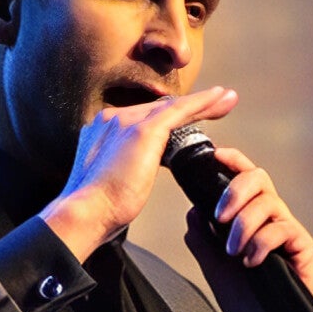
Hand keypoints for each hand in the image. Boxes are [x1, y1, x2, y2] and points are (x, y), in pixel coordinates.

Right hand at [40, 86, 236, 259]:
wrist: (85, 213)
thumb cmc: (96, 211)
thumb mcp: (107, 184)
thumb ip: (120, 171)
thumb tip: (130, 180)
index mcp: (102, 131)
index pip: (143, 119)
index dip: (169, 120)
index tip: (188, 124)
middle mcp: (112, 119)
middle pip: (159, 110)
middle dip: (190, 108)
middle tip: (218, 104)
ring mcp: (126, 122)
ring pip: (172, 108)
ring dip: (203, 103)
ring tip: (227, 100)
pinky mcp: (142, 131)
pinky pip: (179, 111)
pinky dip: (202, 103)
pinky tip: (220, 98)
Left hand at [183, 144, 312, 311]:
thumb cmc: (256, 304)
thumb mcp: (218, 273)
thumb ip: (205, 244)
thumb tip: (192, 213)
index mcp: (252, 219)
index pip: (243, 179)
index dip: (231, 161)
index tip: (214, 156)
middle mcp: (272, 218)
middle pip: (258, 178)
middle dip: (235, 190)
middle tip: (219, 216)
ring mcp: (288, 230)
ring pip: (268, 201)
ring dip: (244, 223)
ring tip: (233, 252)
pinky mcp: (303, 246)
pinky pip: (283, 229)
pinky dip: (262, 242)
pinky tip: (252, 262)